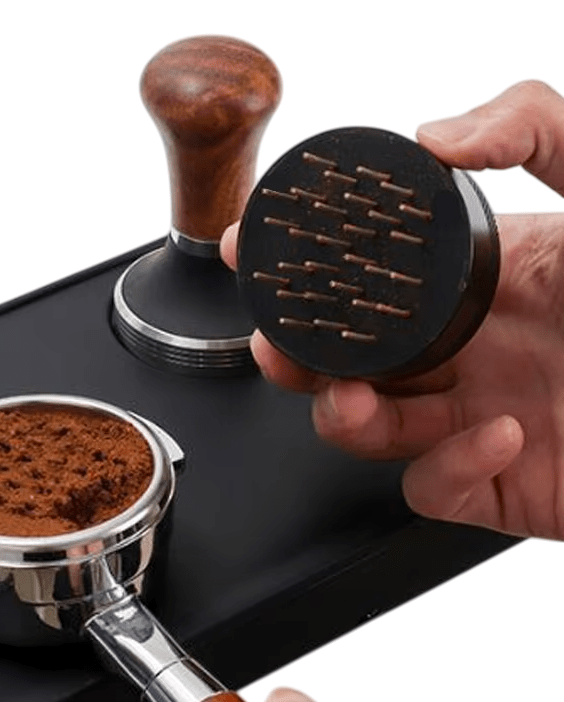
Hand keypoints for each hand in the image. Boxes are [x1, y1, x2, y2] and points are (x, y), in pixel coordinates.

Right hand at [222, 80, 563, 539]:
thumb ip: (536, 124)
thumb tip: (435, 135)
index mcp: (476, 283)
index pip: (366, 280)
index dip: (304, 270)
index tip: (255, 250)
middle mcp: (466, 352)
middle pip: (344, 362)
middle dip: (294, 357)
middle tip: (276, 345)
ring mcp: (475, 419)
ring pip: (366, 429)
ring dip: (345, 417)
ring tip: (359, 399)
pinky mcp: (499, 484)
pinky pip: (433, 488)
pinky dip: (448, 467)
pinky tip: (501, 433)